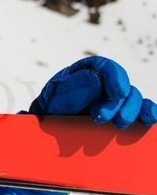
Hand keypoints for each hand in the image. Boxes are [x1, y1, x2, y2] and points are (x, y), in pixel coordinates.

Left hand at [30, 56, 156, 128]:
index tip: (118, 94)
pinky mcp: (122, 112)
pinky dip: (148, 113)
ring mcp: (115, 98)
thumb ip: (74, 87)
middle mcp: (105, 82)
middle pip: (123, 86)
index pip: (106, 68)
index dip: (116, 78)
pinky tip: (150, 118)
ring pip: (133, 99)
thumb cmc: (51, 106)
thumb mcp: (57, 95)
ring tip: (117, 125)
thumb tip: (96, 80)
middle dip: (117, 103)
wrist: (49, 126)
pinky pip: (142, 110)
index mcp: (88, 71)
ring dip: (130, 112)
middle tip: (101, 118)